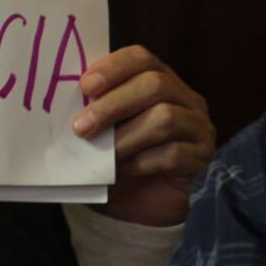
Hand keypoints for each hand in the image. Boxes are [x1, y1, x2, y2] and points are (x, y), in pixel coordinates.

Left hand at [71, 45, 214, 226]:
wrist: (143, 206)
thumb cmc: (120, 162)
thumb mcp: (102, 135)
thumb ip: (90, 116)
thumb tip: (62, 104)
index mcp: (158, 80)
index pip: (141, 58)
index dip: (113, 68)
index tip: (85, 87)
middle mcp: (184, 98)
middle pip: (155, 85)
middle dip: (114, 105)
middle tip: (82, 127)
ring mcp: (199, 127)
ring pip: (165, 118)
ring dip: (126, 137)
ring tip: (103, 155)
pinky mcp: (203, 158)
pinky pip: (174, 153)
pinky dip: (142, 162)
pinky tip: (124, 171)